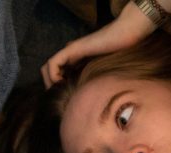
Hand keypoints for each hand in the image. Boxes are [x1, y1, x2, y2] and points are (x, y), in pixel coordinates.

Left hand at [40, 2, 155, 87]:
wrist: (122, 38)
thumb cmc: (119, 53)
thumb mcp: (104, 71)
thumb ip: (95, 78)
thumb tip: (94, 96)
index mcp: (76, 59)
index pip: (58, 72)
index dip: (57, 85)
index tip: (64, 98)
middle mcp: (70, 54)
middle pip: (49, 69)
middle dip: (50, 84)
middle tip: (58, 97)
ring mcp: (69, 50)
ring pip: (48, 66)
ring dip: (49, 81)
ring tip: (59, 92)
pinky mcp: (71, 49)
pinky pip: (53, 63)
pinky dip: (53, 75)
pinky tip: (62, 83)